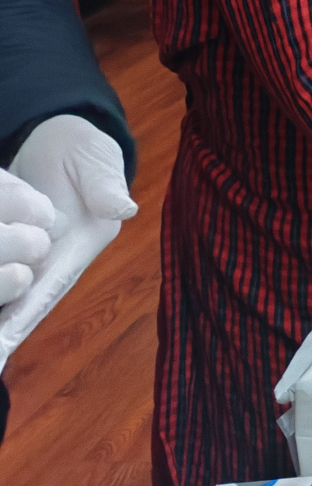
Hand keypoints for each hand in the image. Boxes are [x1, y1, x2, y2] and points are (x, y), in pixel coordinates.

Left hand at [0, 116, 136, 371]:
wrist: (56, 140)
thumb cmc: (82, 150)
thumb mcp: (97, 161)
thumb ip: (106, 185)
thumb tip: (125, 209)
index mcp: (78, 246)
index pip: (50, 286)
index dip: (26, 317)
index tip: (5, 345)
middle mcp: (52, 263)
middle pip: (25, 307)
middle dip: (6, 334)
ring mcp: (30, 262)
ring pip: (9, 299)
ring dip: (0, 323)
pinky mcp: (9, 254)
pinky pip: (1, 282)